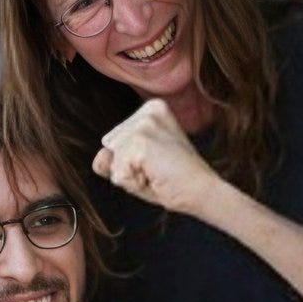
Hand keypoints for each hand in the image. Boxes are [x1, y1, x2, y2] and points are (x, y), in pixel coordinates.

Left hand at [92, 99, 218, 214]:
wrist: (201, 192)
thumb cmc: (173, 181)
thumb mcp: (136, 166)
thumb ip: (110, 159)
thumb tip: (101, 155)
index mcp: (151, 109)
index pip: (113, 140)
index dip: (130, 160)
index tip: (158, 162)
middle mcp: (148, 110)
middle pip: (109, 146)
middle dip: (127, 166)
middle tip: (158, 169)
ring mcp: (145, 124)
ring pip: (111, 159)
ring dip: (130, 175)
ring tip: (157, 173)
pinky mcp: (141, 141)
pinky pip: (117, 173)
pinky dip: (133, 183)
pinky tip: (156, 177)